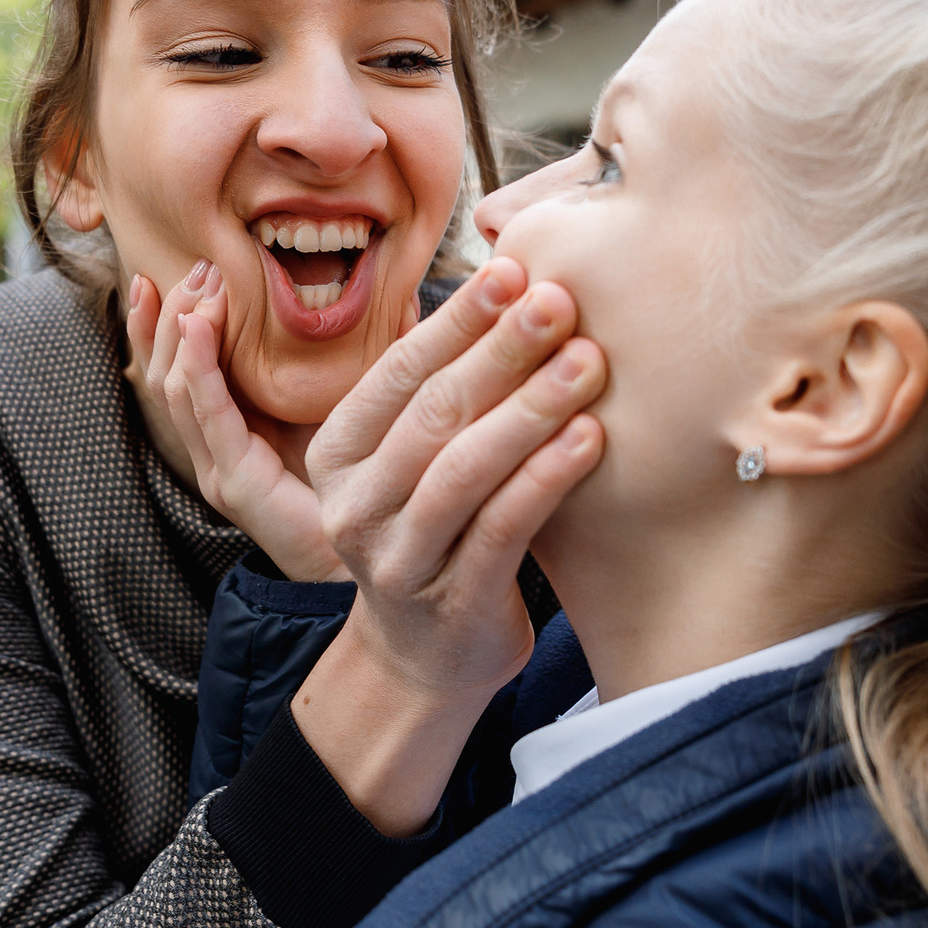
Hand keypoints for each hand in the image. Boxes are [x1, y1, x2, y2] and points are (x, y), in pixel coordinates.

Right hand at [131, 262, 344, 581]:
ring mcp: (216, 467)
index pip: (175, 368)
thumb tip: (400, 300)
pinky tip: (199, 325)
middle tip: (196, 267)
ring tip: (201, 286)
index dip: (158, 322)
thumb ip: (354, 360)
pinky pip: (205, 414)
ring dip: (182, 329)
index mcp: (228, 432)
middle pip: (164, 371)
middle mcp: (211, 449)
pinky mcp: (234, 481)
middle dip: (172, 314)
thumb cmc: (361, 485)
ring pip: (175, 387)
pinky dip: (197, 366)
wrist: (369, 560)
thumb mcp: (346, 408)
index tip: (158, 274)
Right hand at [289, 258, 606, 834]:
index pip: (399, 372)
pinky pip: (502, 529)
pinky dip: (546, 478)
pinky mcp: (451, 603)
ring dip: (531, 408)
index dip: (459, 320)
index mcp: (337, 454)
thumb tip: (517, 284)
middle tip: (561, 302)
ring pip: (464, 469)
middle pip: (432, 414)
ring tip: (588, 362)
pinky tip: (590, 438)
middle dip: (501, 351)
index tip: (515, 270)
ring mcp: (397, 560)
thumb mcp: (419, 460)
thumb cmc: (439, 532)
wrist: (426, 657)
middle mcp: (354, 506)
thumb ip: (445, 393)